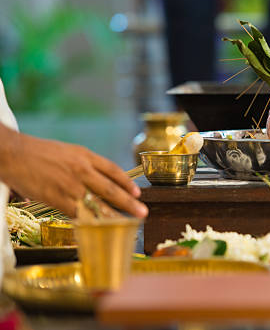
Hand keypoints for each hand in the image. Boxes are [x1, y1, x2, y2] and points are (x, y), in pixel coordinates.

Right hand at [0, 125, 147, 218]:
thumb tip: (93, 181)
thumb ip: (82, 165)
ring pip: (97, 204)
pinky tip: (99, 229)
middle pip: (111, 189)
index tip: (138, 193)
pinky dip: (89, 222)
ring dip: (114, 216)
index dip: (127, 183)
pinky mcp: (57, 198)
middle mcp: (82, 170)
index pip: (113, 170)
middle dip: (129, 202)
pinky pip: (78, 213)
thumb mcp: (66, 152)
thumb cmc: (37, 153)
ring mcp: (70, 185)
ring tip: (127, 224)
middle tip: (143, 212)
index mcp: (85, 156)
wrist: (13, 154)